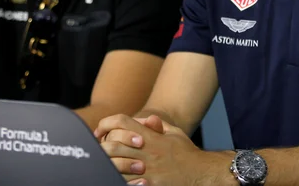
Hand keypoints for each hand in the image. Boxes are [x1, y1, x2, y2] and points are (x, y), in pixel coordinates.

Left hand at [95, 114, 225, 185]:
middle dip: (101, 146)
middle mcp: (147, 151)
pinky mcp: (150, 185)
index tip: (99, 131)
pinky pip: (127, 183)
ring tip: (102, 166)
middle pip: (114, 144)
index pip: (122, 122)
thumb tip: (146, 118)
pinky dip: (118, 180)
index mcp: (151, 137)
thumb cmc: (187, 154)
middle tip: (96, 151)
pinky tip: (114, 179)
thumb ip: (158, 125)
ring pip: (116, 166)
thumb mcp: (175, 133)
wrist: (202, 173)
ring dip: (107, 164)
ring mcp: (147, 170)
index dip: (107, 123)